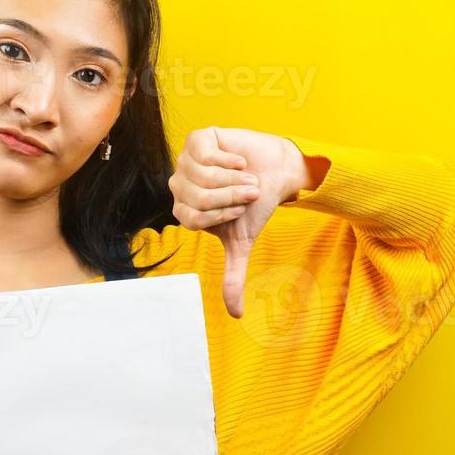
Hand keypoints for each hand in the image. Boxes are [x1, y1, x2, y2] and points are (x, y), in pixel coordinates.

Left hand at [167, 126, 307, 317]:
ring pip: (202, 176)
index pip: (191, 218)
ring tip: (246, 177)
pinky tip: (238, 160)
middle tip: (248, 192)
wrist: (275, 172)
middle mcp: (179, 185)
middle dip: (230, 196)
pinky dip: (230, 159)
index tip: (239, 210)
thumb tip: (236, 315)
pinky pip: (207, 154)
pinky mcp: (198, 139)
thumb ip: (233, 275)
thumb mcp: (242, 242)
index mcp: (184, 210)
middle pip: (197, 197)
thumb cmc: (254, 206)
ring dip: (233, 179)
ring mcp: (185, 161)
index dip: (221, 214)